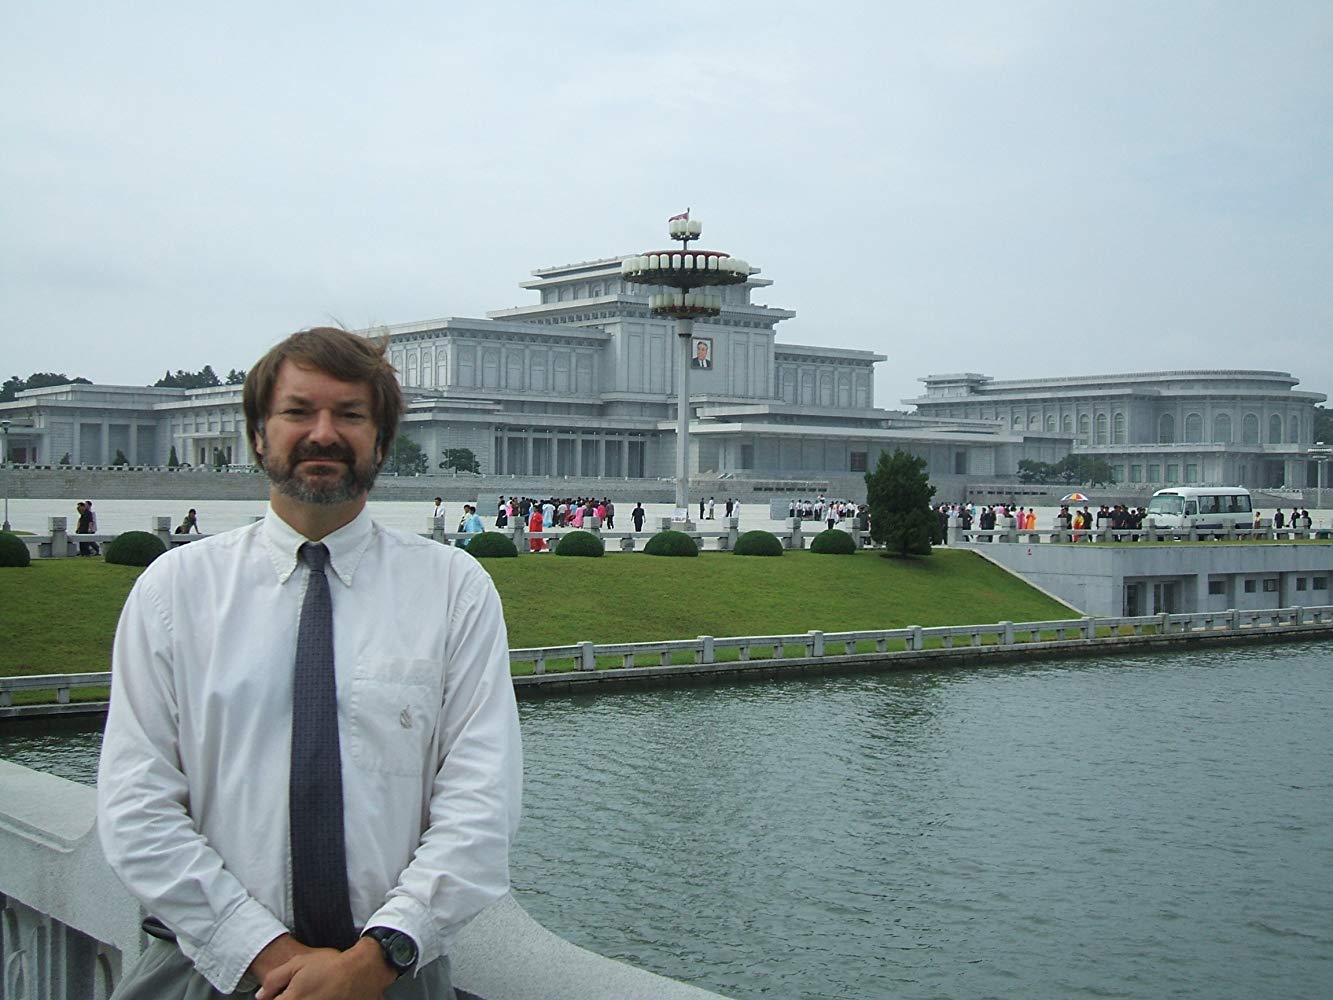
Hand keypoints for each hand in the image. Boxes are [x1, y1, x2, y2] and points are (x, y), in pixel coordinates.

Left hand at [254, 936, 395, 999]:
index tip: (282, 993)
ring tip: (313, 993)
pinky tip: (322, 996)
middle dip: (288, 999)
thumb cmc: (330, 966)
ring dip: (304, 999)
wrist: (360, 972)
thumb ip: (274, 979)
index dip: (276, 997)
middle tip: (303, 991)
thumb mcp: (298, 963)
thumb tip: (260, 995)